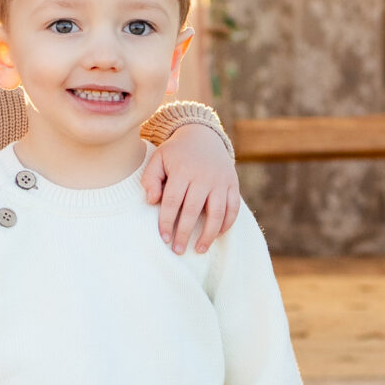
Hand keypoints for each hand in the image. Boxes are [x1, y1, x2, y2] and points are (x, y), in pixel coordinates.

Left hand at [142, 120, 240, 255]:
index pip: (172, 201)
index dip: (167, 222)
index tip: (163, 238)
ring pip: (216, 212)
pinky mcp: (232, 184)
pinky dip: (227, 223)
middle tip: (177, 250)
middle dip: (184, 233)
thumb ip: (150, 178)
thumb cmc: (176, 152)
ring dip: (208, 234)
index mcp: (183, 170)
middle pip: (193, 210)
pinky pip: (233, 207)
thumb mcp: (158, 158)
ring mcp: (220, 180)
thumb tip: (152, 200)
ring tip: (199, 249)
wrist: (203, 135)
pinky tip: (217, 234)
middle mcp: (203, 176)